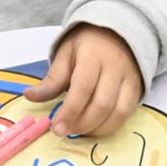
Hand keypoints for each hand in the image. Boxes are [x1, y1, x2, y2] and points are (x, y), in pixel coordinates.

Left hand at [23, 24, 142, 137]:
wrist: (117, 33)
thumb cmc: (87, 46)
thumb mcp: (65, 54)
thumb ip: (51, 79)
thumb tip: (29, 96)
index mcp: (93, 55)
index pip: (82, 87)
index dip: (69, 110)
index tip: (56, 126)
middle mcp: (115, 68)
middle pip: (102, 103)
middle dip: (81, 123)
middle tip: (64, 131)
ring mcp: (129, 80)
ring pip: (118, 112)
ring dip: (96, 128)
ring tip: (77, 131)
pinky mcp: (136, 91)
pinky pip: (127, 114)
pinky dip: (110, 126)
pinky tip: (93, 128)